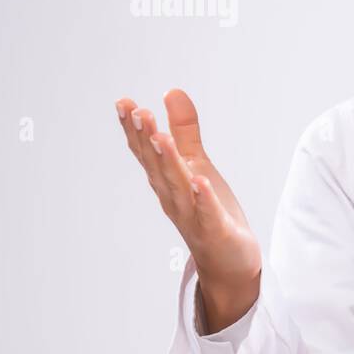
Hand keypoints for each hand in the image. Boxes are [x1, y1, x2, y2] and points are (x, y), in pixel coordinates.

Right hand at [114, 89, 262, 328]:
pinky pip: (207, 213)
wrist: (228, 261)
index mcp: (167, 181)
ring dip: (168, 163)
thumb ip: (184, 131)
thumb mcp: (198, 164)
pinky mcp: (215, 231)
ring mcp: (192, 216)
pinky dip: (203, 199)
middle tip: (136, 112)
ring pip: (178, 187)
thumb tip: (172, 92)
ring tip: (160, 138)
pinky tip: (200, 182)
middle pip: (157, 166)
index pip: (147, 152)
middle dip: (146, 140)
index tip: (124, 103)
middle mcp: (173, 197)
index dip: (135, 129)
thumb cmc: (210, 210)